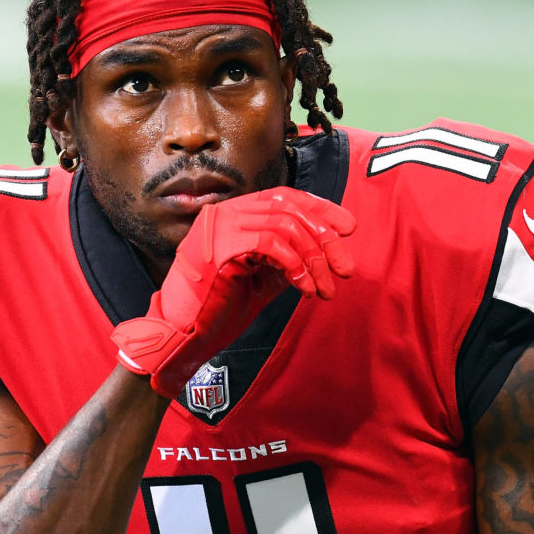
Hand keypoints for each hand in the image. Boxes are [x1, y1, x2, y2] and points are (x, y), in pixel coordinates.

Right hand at [111, 188, 355, 396]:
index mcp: (234, 215)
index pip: (286, 197)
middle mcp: (226, 213)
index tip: (349, 227)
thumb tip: (328, 248)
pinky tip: (305, 289)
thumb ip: (289, 258)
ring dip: (314, 259)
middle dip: (326, 239)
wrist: (184, 336)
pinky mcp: (219, 247)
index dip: (321, 208)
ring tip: (325, 288)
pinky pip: (271, 244)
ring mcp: (220, 227)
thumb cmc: (219, 310)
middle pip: (291, 209)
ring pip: (286, 225)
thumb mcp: (263, 278)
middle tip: (346, 269)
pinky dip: (296, 266)